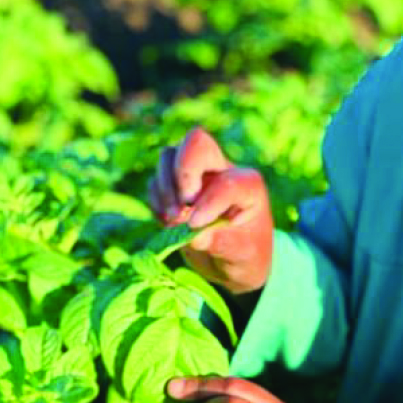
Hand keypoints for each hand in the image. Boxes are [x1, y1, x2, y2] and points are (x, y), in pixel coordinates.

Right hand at [148, 127, 272, 295]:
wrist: (234, 260)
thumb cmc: (245, 253)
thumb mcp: (242, 253)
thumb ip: (220, 242)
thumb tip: (192, 232)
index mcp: (247, 184)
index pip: (226, 181)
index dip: (208, 202)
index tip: (195, 227)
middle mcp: (222, 169)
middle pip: (196, 141)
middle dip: (182, 173)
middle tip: (182, 209)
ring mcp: (196, 174)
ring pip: (168, 156)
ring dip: (164, 188)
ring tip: (173, 219)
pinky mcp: (175, 186)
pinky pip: (154, 181)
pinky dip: (155, 201)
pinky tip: (168, 222)